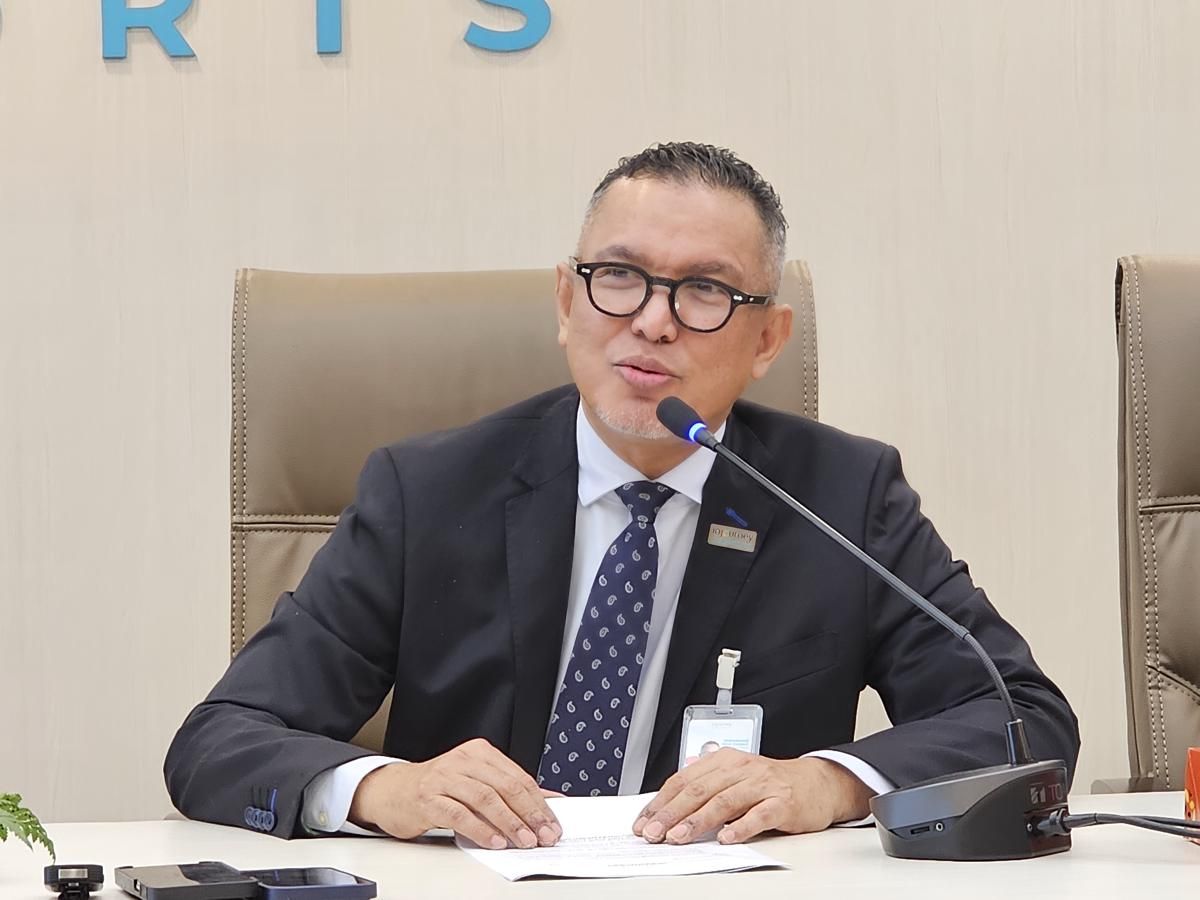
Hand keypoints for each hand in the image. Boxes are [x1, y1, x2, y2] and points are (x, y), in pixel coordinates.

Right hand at [348, 738, 561, 848]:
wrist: (394, 791)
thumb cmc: (439, 788)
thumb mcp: (476, 782)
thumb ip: (509, 790)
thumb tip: (550, 803)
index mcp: (479, 752)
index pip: (517, 777)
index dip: (538, 803)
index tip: (551, 824)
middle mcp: (463, 761)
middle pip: (505, 786)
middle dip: (529, 814)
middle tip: (543, 835)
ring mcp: (444, 778)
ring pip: (485, 799)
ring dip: (509, 823)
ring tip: (523, 840)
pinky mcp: (428, 798)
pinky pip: (460, 814)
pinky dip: (480, 829)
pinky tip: (494, 841)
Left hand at [632, 750, 873, 844]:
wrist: (816, 783)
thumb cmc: (769, 784)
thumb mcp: (733, 778)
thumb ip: (704, 787)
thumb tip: (666, 807)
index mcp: (723, 761)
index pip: (684, 780)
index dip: (661, 802)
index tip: (643, 821)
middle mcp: (740, 769)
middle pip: (699, 790)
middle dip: (672, 813)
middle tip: (654, 832)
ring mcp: (761, 784)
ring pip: (723, 801)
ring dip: (698, 821)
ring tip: (679, 837)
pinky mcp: (781, 802)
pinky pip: (758, 815)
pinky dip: (741, 826)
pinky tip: (726, 838)